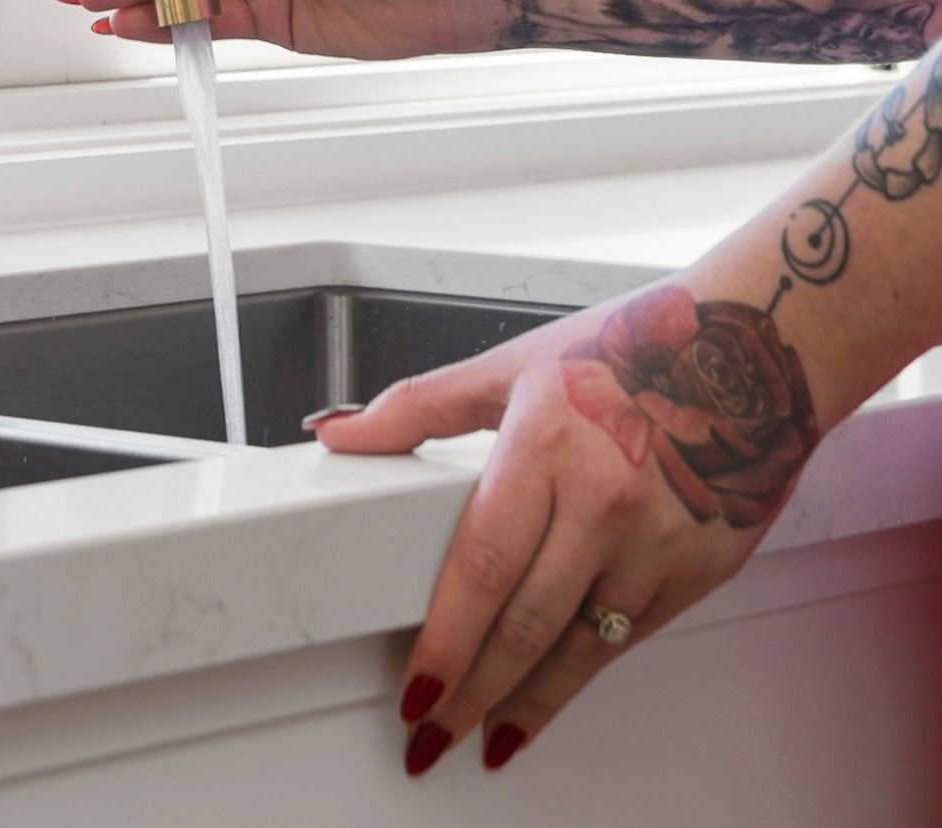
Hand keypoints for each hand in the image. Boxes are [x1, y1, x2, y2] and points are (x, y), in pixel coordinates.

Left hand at [314, 283, 820, 774]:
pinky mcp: (697, 570)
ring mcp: (657, 542)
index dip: (446, 637)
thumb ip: (417, 407)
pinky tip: (550, 698)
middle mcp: (606, 501)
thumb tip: (340, 430)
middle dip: (473, 689)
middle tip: (433, 731)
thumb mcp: (510, 366)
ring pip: (580, 647)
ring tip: (484, 735)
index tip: (415, 686)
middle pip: (526, 621)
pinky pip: (629, 639)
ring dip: (527, 702)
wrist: (746, 350)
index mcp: (547, 446)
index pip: (481, 563)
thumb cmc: (625, 350)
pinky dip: (583, 676)